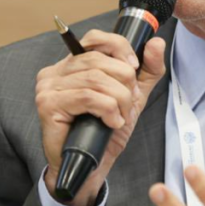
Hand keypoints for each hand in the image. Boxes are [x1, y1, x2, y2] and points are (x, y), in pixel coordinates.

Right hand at [35, 30, 165, 205]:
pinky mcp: (48, 105)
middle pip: (99, 60)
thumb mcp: (133, 96)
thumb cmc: (104, 132)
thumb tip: (156, 43)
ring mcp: (49, 87)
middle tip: (130, 101)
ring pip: (96, 79)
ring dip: (119, 99)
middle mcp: (56, 71)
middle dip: (124, 81)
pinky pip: (88, 97)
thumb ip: (147, 70)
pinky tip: (111, 122)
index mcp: (73, 64)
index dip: (119, 48)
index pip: (95, 39)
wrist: (89, 166)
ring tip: (121, 115)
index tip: (134, 67)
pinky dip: (108, 109)